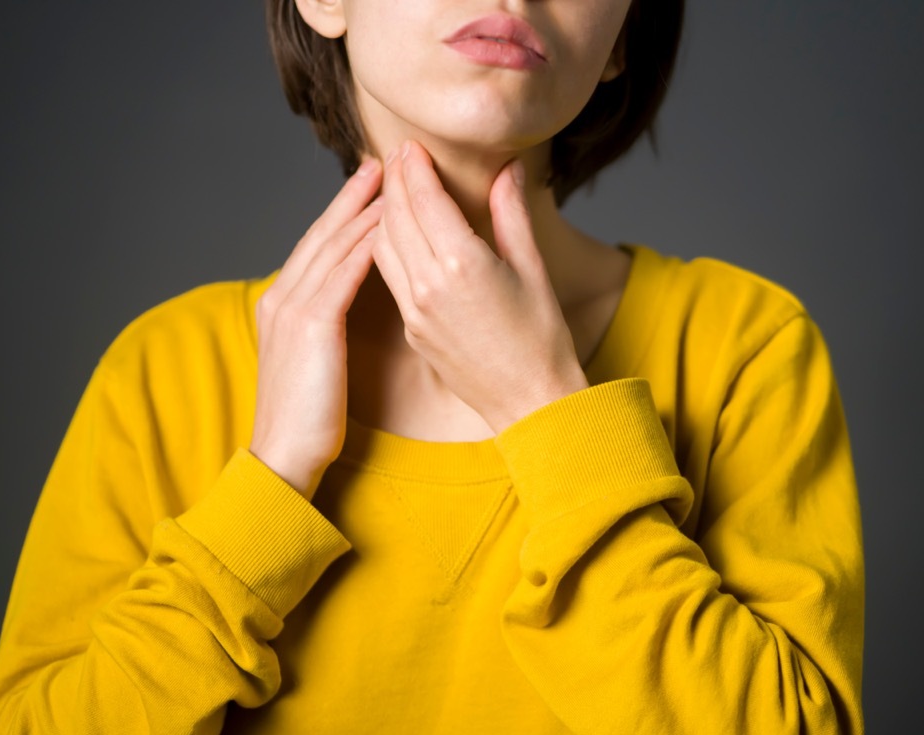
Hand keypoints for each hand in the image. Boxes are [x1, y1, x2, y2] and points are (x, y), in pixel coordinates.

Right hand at [249, 160, 383, 498]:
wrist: (282, 454)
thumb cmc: (305, 418)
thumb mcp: (310, 363)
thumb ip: (320, 329)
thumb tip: (341, 311)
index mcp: (279, 304)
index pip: (314, 247)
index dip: (340, 214)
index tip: (366, 188)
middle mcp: (281, 297)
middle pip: (322, 233)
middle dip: (352, 196)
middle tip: (382, 164)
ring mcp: (293, 307)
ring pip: (335, 245)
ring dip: (365, 209)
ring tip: (393, 181)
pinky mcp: (312, 324)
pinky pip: (346, 272)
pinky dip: (367, 244)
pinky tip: (391, 224)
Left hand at [371, 141, 587, 432]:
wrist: (529, 401)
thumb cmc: (542, 337)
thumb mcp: (533, 268)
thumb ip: (511, 213)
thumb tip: (508, 168)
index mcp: (463, 263)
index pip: (424, 198)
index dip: (414, 166)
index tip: (411, 144)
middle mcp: (430, 284)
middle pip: (395, 216)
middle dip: (393, 180)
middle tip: (397, 156)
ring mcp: (416, 309)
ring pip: (381, 244)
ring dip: (383, 212)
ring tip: (392, 188)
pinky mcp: (411, 328)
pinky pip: (387, 275)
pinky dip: (384, 245)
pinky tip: (394, 232)